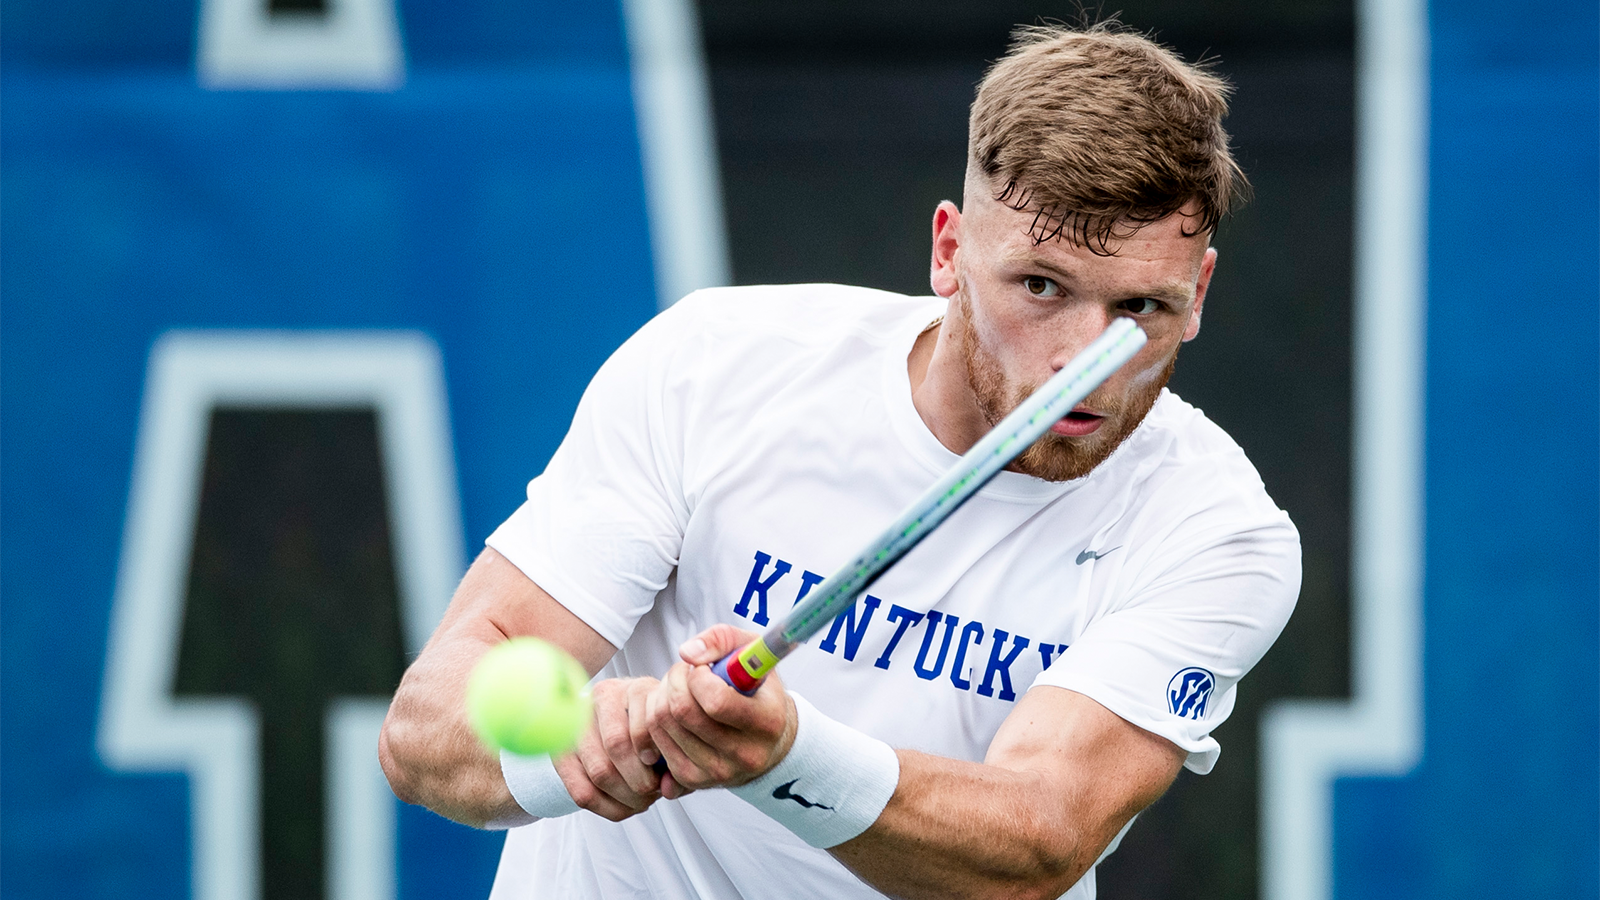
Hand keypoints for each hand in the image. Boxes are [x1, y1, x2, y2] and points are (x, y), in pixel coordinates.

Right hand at [553, 676, 661, 820]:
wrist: (621, 726)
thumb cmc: (657, 735)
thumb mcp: (671, 738)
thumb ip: (677, 760)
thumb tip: (667, 789)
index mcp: (636, 689)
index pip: (643, 726)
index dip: (654, 756)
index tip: (663, 773)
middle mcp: (603, 697)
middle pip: (617, 746)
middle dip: (641, 782)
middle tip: (653, 793)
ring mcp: (578, 725)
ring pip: (599, 771)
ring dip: (625, 797)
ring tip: (642, 801)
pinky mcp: (561, 751)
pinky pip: (581, 791)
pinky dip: (606, 808)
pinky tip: (624, 807)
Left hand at [646, 624, 797, 796]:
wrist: (769, 742)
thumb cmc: (758, 691)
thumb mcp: (753, 653)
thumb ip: (722, 640)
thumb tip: (687, 653)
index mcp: (767, 721)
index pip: (715, 701)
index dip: (698, 676)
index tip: (703, 668)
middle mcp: (745, 754)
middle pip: (682, 712)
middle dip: (674, 681)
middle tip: (684, 674)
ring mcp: (718, 772)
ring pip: (663, 726)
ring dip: (661, 698)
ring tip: (679, 690)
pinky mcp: (695, 781)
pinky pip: (656, 745)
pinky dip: (656, 722)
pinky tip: (673, 713)